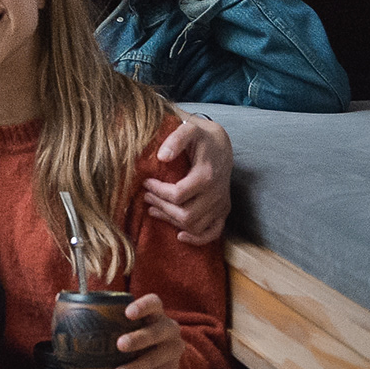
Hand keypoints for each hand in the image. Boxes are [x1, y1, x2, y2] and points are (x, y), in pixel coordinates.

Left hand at [111, 293, 184, 368]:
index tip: (127, 313)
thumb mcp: (127, 319)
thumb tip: (66, 303)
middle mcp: (169, 328)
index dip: (142, 306)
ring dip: (136, 367)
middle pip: (158, 331)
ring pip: (156, 359)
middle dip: (139, 339)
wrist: (159, 351)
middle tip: (120, 345)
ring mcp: (172, 350)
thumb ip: (106, 314)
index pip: (153, 303)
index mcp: (156, 311)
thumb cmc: (135, 329)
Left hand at [143, 116, 231, 244]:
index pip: (178, 194)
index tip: (146, 182)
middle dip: (161, 207)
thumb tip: (161, 156)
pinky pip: (213, 233)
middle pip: (185, 214)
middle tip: (146, 196)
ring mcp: (221, 205)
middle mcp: (217, 194)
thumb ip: (176, 139)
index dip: (158, 192)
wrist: (221, 144)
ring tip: (153, 209)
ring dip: (171, 221)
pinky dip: (197, 239)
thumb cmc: (201, 136)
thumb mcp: (189, 129)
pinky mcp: (223, 211)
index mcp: (207, 175)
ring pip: (195, 226)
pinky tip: (179, 235)